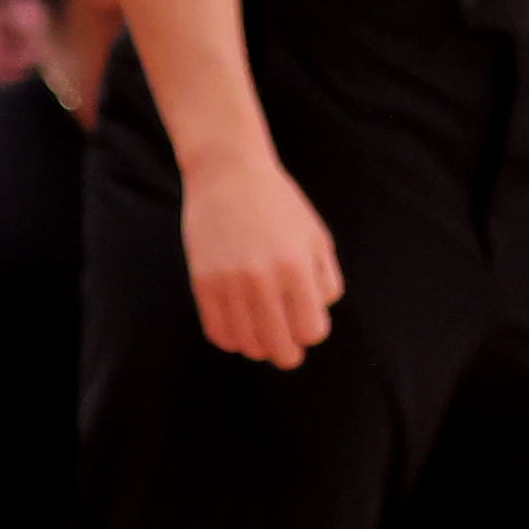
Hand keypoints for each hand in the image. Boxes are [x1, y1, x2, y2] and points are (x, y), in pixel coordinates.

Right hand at [179, 151, 344, 368]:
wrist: (229, 174)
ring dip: (258, 346)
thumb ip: (325, 279)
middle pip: (280, 346)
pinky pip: (217, 333)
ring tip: (262, 334)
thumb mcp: (316, 236)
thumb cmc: (280, 205)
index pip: (312, 330)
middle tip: (287, 349)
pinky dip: (231, 339)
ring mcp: (230, 283)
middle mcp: (263, 280)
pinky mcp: (203, 283)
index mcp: (297, 268)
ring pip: (247, 344)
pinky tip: (240, 328)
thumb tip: (317, 316)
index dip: (312, 331)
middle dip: (288, 353)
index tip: (306, 320)